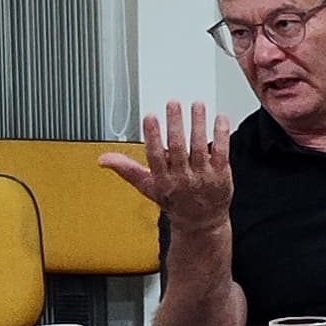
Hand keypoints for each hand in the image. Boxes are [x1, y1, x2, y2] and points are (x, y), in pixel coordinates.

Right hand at [102, 101, 232, 230]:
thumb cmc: (173, 200)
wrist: (201, 222)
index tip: (150, 117)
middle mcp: (183, 178)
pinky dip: (221, 134)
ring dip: (198, 124)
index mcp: (163, 180)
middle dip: (175, 124)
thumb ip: (127, 169)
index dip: (152, 136)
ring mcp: (203, 176)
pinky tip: (220, 118)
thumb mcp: (147, 187)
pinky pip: (222, 151)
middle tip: (173, 103)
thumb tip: (103, 159)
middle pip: (179, 148)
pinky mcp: (221, 174)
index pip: (155, 156)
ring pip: (201, 146)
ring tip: (197, 104)